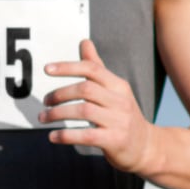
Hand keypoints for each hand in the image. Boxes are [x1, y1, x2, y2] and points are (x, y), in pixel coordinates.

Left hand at [42, 40, 153, 174]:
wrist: (146, 147)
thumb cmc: (122, 115)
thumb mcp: (114, 90)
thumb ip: (97, 68)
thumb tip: (84, 42)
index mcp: (119, 85)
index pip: (93, 69)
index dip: (68, 67)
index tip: (46, 69)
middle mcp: (121, 101)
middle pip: (85, 89)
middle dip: (60, 94)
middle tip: (45, 102)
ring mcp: (120, 121)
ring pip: (83, 111)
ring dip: (57, 114)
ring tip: (43, 118)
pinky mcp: (115, 141)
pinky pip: (86, 136)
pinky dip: (66, 135)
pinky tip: (53, 136)